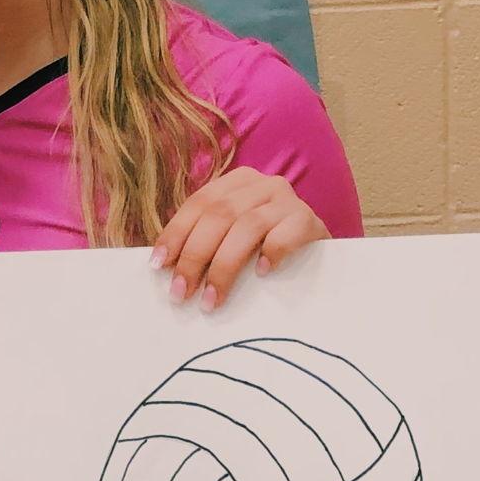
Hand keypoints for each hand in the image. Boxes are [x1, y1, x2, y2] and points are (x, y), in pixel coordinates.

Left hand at [149, 169, 327, 309]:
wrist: (320, 254)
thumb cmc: (266, 247)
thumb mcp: (233, 236)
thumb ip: (205, 240)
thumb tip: (164, 267)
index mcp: (236, 182)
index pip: (199, 204)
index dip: (176, 233)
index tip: (159, 265)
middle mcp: (262, 184)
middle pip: (219, 215)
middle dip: (195, 256)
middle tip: (182, 291)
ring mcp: (288, 200)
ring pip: (247, 226)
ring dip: (224, 266)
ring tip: (213, 298)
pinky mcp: (309, 220)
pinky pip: (286, 233)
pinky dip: (271, 252)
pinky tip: (261, 274)